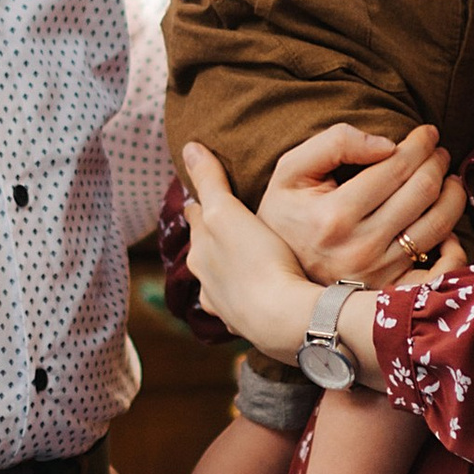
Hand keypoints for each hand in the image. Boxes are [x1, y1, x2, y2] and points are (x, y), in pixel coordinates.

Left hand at [178, 144, 338, 363]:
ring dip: (228, 269)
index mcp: (200, 250)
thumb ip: (208, 181)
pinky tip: (259, 296)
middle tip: (230, 222)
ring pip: (221, 280)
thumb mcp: (227, 212)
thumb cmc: (257, 261)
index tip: (206, 191)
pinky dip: (246, 297)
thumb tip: (188, 148)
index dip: (202, 199)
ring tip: (245, 259)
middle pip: (206, 248)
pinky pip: (242, 306)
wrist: (284, 319)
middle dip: (214, 235)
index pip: (196, 215)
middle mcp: (206, 281)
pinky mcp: (249, 325)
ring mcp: (226, 306)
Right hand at [257, 121, 466, 284]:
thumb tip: (388, 145)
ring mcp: (377, 275)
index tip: (428, 132)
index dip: (420, 144)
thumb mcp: (291, 169)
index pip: (396, 167)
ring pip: (438, 225)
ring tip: (448, 179)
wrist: (271, 277)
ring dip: (453, 195)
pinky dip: (454, 248)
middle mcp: (359, 248)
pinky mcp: (389, 294)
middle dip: (438, 162)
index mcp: (334, 215)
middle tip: (439, 152)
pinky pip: (438, 271)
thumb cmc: (285, 214)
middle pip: (422, 192)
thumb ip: (335, 143)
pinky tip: (447, 227)